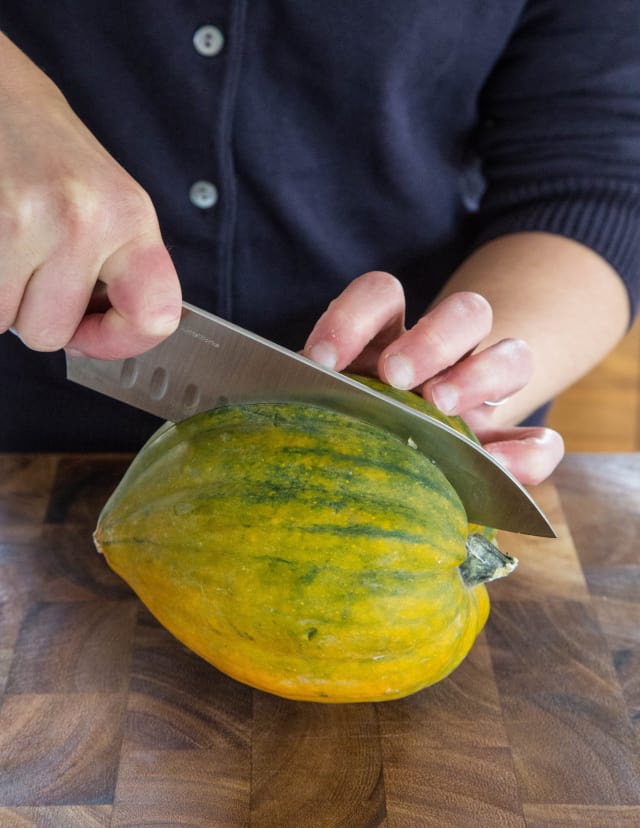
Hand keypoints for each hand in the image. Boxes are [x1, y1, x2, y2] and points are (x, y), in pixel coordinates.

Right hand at [0, 34, 180, 358]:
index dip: (119, 341)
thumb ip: (115, 272)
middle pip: (50, 335)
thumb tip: (97, 339)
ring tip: (7, 243)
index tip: (91, 334)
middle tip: (29, 261)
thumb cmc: (45, 151)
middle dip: (31, 311)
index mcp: (130, 216)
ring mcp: (24, 220)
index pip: (155, 317)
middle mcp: (83, 219)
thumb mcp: (105, 203)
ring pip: (3, 322)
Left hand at [304, 271, 563, 485]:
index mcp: (389, 338)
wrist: (393, 471)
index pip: (382, 296)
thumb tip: (241, 428)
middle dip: (433, 336)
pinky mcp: (505, 445)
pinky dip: (527, 453)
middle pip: (466, 312)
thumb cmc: (341, 434)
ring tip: (442, 407)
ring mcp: (481, 397)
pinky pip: (540, 443)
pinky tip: (496, 469)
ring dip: (482, 374)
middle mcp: (443, 356)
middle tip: (396, 375)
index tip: (321, 360)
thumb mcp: (317, 413)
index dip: (353, 317)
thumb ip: (298, 410)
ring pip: (513, 355)